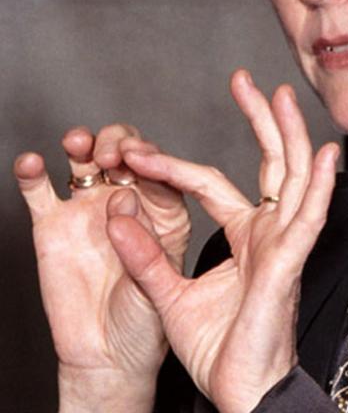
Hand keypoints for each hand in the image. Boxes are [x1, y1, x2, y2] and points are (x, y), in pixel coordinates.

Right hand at [15, 124, 189, 410]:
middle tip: (112, 157)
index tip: (140, 157)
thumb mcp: (157, 277)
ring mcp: (90, 208)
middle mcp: (129, 199)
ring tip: (79, 144)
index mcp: (165, 208)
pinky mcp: (54, 225)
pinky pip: (41, 192)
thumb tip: (124, 197)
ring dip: (83, 143)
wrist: (108, 355)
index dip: (152, 157)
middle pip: (125, 153)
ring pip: (86, 161)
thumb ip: (144, 239)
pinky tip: (32, 163)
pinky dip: (33, 174)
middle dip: (119, 143)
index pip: (161, 170)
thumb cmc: (145, 317)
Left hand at [106, 69, 338, 412]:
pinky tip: (324, 156)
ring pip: (293, 178)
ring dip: (290, 136)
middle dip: (260, 118)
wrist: (240, 390)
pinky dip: (321, 186)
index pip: (212, 182)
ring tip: (282, 97)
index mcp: (246, 234)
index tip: (138, 151)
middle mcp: (269, 230)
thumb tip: (118, 217)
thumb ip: (146, 257)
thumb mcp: (169, 296)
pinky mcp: (290, 263)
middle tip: (245, 80)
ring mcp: (283, 243)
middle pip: (271, 162)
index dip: (175, 164)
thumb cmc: (218, 348)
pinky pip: (309, 220)